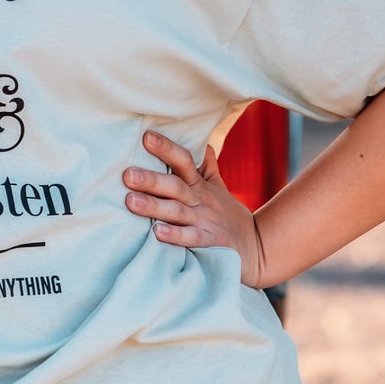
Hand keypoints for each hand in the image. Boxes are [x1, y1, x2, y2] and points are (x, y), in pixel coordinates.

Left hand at [122, 130, 265, 287]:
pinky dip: (175, 235)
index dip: (167, 148)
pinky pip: (191, 238)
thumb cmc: (229, 215)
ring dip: (154, 207)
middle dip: (151, 180)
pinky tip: (157, 233)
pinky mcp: (211, 243)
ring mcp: (206, 222)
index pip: (184, 161)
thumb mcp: (219, 188)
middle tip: (127, 175)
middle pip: (175, 186)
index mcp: (201, 186)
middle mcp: (201, 201)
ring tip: (130, 201)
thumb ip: (207, 167)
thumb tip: (202, 142)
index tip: (146, 137)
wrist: (257, 246)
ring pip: (177, 212)